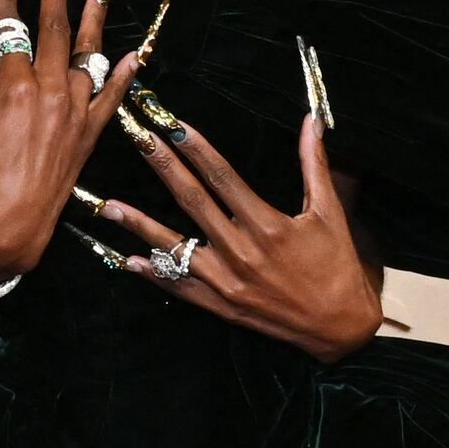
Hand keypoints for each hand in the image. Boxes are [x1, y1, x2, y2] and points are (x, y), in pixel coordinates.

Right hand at [0, 0, 148, 293]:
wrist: (10, 230)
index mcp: (13, 90)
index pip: (10, 30)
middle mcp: (49, 95)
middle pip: (54, 32)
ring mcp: (74, 114)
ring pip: (87, 56)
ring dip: (94, 21)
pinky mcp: (88, 135)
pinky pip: (111, 98)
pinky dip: (124, 74)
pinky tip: (134, 52)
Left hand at [94, 109, 382, 361]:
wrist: (340, 326)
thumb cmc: (337, 265)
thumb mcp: (330, 212)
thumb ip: (315, 165)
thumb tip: (311, 121)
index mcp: (268, 224)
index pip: (222, 175)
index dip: (195, 147)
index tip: (172, 124)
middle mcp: (242, 251)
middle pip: (192, 200)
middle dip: (162, 166)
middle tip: (137, 139)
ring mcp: (227, 281)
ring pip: (174, 247)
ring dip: (139, 225)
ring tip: (108, 205)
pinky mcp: (222, 306)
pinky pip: (180, 288)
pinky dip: (154, 274)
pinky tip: (129, 260)